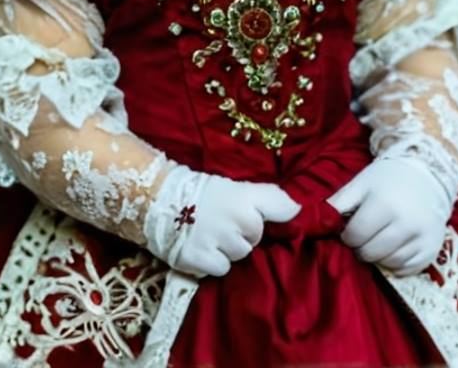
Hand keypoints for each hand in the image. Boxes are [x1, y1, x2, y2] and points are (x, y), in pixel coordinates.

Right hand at [143, 164, 300, 277]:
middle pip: (255, 238)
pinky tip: (202, 247)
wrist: (158, 198)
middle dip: (243, 233)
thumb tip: (299, 209)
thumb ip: (268, 199)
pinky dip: (213, 262)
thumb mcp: (235, 188)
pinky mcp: (200, 259)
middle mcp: (235, 218)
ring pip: (238, 255)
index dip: (281, 212)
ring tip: (211, 234)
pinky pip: (221, 269)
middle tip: (223, 222)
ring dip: (228, 249)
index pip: (279, 205)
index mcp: (243, 195)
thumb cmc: (202, 193)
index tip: (274, 213)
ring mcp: (217, 240)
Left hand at [327, 155, 451, 276]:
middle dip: (360, 248)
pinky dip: (395, 263)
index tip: (349, 229)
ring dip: (377, 256)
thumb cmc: (386, 179)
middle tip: (362, 236)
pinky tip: (392, 248)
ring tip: (377, 240)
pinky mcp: (432, 250)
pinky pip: (407, 270)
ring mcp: (421, 238)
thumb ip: (337, 202)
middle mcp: (406, 223)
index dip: (347, 236)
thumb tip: (311, 220)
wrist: (426, 174)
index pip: (355, 235)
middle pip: (370, 253)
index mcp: (384, 204)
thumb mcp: (360, 184)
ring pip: (388, 263)